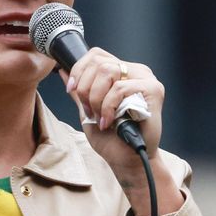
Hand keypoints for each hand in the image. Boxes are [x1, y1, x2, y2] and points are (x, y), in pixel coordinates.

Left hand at [63, 48, 181, 215]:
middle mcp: (136, 71)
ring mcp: (146, 79)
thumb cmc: (111, 138)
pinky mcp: (153, 90)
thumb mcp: (88, 110)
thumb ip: (79, 90)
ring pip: (108, 71)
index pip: (96, 55)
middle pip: (99, 62)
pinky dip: (109, 107)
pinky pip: (121, 88)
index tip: (72, 90)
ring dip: (97, 98)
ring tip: (100, 117)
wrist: (128, 160)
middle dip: (86, 89)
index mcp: (122, 72)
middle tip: (89, 110)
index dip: (79, 70)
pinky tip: (109, 121)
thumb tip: (62, 70)